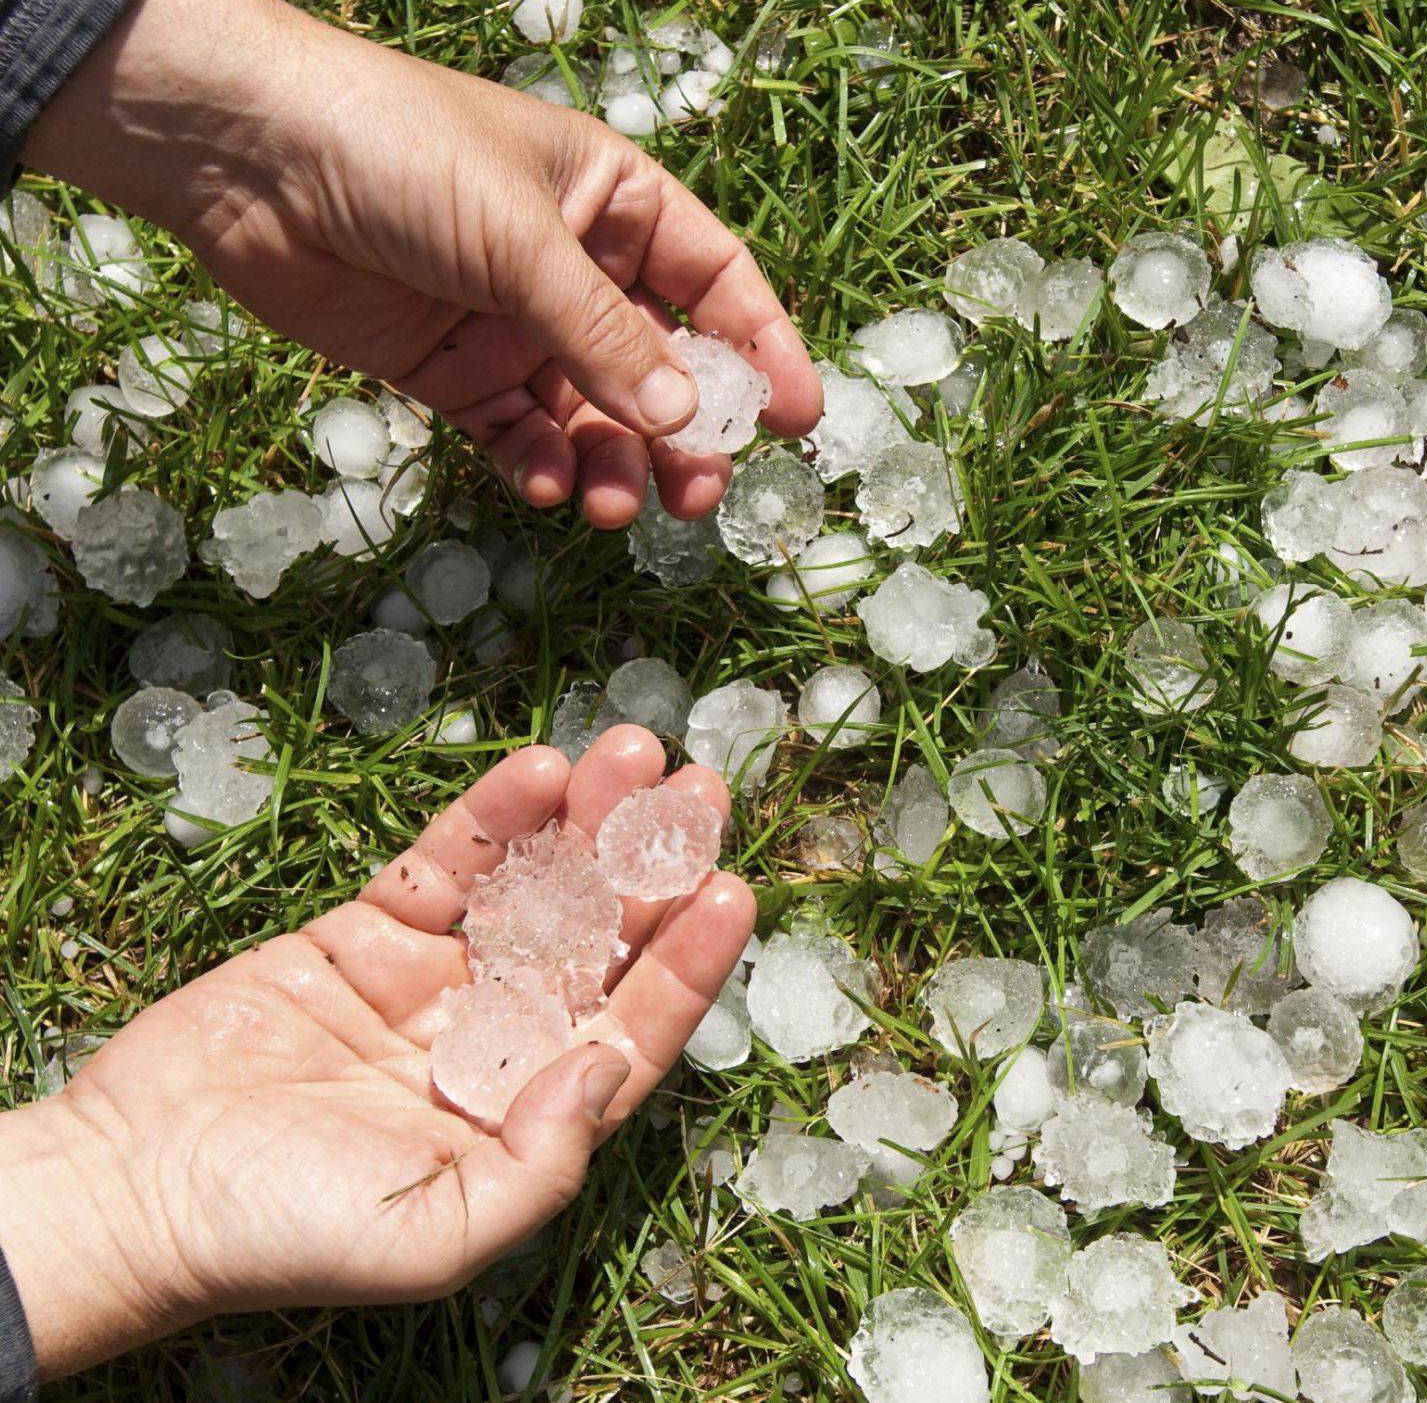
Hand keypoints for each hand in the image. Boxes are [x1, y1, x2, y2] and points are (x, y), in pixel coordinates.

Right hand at [0, 730, 751, 1378]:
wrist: (133, 1190)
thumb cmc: (284, 1235)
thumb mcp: (436, 1235)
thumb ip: (540, 1161)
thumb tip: (611, 1065)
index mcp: (526, 1114)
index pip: (632, 1026)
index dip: (687, 962)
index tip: (731, 889)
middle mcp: (495, 1042)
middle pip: (597, 940)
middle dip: (651, 867)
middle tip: (702, 792)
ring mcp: (432, 981)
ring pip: (531, 888)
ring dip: (585, 823)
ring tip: (636, 753)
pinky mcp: (365, 933)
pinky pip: (445, 866)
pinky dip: (491, 819)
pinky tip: (540, 771)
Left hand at [23, 0, 821, 526]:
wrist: (243, 156)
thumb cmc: (399, 152)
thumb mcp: (521, 238)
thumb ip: (604, 335)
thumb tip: (683, 422)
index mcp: (614, 201)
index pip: (717, 281)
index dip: (763, 348)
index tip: (798, 421)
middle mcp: (574, 266)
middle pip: (660, 364)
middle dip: (685, 432)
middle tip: (699, 492)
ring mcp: (513, 324)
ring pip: (593, 414)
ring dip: (613, 463)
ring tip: (615, 506)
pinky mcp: (452, 372)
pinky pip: (518, 435)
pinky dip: (540, 467)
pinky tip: (549, 487)